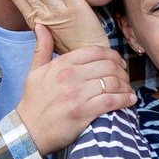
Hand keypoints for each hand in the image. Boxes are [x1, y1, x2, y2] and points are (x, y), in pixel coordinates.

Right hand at [16, 26, 133, 153]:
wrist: (28, 132)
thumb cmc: (32, 103)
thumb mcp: (34, 72)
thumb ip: (42, 48)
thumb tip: (42, 26)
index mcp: (61, 64)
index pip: (96, 51)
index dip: (113, 55)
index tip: (119, 63)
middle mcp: (70, 76)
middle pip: (108, 66)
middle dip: (122, 71)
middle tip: (125, 78)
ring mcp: (77, 94)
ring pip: (112, 82)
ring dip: (125, 86)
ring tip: (128, 90)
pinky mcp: (83, 111)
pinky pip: (112, 100)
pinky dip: (125, 99)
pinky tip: (130, 100)